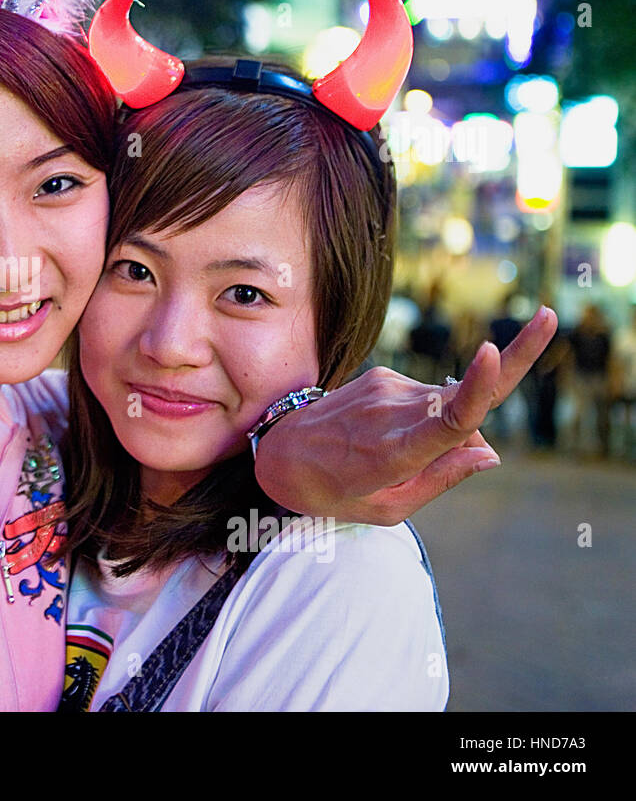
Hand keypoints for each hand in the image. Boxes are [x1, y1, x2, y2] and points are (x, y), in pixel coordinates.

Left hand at [254, 306, 557, 524]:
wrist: (276, 455)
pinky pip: (423, 398)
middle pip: (466, 392)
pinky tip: (382, 435)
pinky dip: (422, 416)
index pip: (445, 419)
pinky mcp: (381, 376)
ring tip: (389, 455)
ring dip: (445, 425)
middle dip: (511, 360)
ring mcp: (385, 389)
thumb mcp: (387, 508)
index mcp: (396, 453)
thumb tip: (489, 451)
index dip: (475, 389)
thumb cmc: (333, 492)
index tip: (492, 351)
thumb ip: (440, 480)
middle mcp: (393, 414)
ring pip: (446, 403)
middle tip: (551, 318)